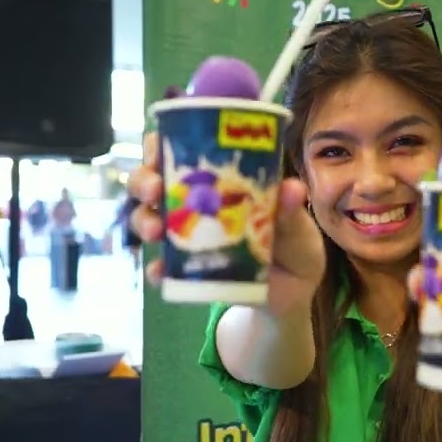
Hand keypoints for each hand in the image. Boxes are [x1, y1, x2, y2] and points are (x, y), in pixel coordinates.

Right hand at [127, 131, 325, 322]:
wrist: (292, 296)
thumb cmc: (294, 247)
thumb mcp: (298, 228)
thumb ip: (290, 212)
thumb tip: (292, 188)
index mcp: (220, 180)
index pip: (180, 151)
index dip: (160, 145)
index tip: (157, 148)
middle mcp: (194, 203)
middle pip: (152, 181)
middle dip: (144, 181)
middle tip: (154, 190)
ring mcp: (185, 237)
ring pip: (147, 218)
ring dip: (143, 220)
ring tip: (155, 231)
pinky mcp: (185, 272)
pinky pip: (161, 268)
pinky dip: (157, 269)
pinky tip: (160, 271)